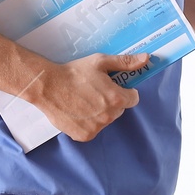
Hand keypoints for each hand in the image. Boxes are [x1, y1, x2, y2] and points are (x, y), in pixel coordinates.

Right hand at [29, 53, 146, 142]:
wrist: (48, 86)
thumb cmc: (74, 72)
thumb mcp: (100, 62)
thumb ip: (125, 62)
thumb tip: (146, 59)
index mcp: (116, 99)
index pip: (133, 99)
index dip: (124, 91)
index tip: (112, 86)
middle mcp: (109, 116)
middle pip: (119, 110)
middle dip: (111, 101)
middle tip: (94, 91)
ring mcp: (96, 128)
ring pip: (106, 120)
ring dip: (99, 112)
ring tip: (83, 100)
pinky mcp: (84, 136)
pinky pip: (93, 129)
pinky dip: (87, 122)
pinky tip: (77, 110)